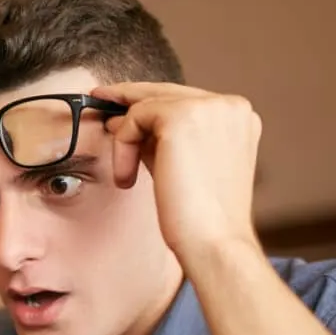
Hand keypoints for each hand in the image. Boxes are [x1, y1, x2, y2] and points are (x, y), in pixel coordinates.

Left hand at [91, 82, 261, 262]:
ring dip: (126, 139)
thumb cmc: (198, 216)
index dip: (149, 101)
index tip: (118, 103)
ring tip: (125, 175)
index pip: (185, 99)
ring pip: (147, 105)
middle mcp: (229, 105)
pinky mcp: (183, 115)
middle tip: (98, 99)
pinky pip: (135, 117)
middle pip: (167, 92)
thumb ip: (157, 139)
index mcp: (237, 117)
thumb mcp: (179, 165)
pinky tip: (127, 177)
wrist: (213, 242)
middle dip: (128, 97)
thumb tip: (119, 119)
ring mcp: (210, 107)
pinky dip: (123, 145)